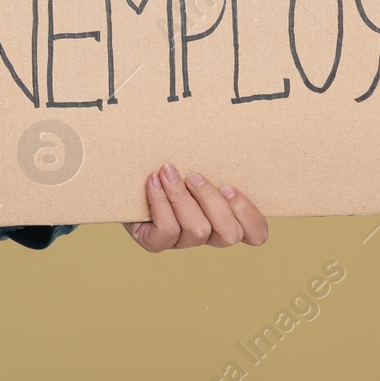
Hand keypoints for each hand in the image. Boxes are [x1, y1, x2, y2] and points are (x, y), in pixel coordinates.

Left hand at [123, 162, 268, 251]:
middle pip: (229, 234)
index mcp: (224, 217)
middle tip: (193, 175)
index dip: (249, 214)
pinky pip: (167, 230)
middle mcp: (207, 234)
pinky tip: (152, 180)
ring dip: (182, 196)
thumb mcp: (193, 161)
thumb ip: (212, 161)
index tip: (229, 186)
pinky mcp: (155, 244)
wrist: (122, 177)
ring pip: (197, 230)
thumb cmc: (166, 166)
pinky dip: (160, 201)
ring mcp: (181, 242)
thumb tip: (225, 136)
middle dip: (212, 200)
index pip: (256, 234)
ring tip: (167, 171)